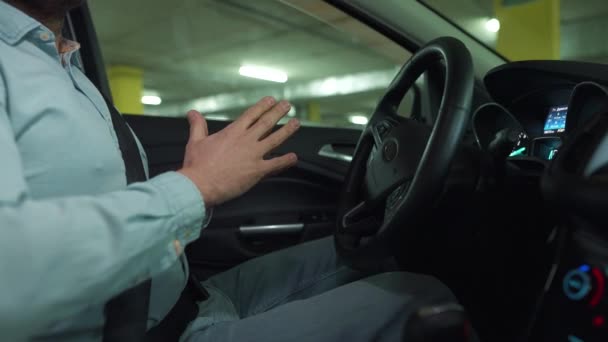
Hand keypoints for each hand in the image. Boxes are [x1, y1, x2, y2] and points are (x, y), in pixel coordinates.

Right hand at [178, 97, 299, 206]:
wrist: (200, 185)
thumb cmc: (197, 166)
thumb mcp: (196, 141)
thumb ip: (197, 125)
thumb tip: (192, 113)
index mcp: (232, 132)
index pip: (251, 115)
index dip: (263, 106)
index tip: (271, 100)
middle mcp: (246, 141)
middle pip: (266, 122)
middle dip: (278, 112)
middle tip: (287, 106)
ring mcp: (253, 155)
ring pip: (275, 139)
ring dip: (287, 130)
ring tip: (296, 123)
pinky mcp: (257, 171)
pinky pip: (276, 164)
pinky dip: (286, 160)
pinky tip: (293, 157)